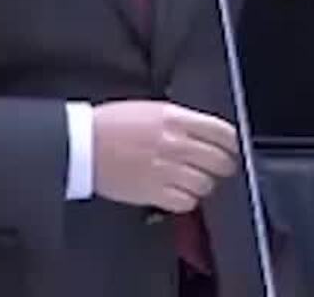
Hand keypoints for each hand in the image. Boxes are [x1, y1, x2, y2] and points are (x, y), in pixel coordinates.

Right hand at [91, 101, 238, 213]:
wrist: (82, 144)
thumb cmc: (111, 124)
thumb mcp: (151, 109)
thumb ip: (181, 120)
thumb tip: (206, 133)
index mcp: (175, 118)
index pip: (223, 133)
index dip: (231, 144)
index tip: (230, 148)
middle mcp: (175, 144)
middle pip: (220, 161)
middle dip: (221, 166)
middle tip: (214, 167)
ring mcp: (166, 169)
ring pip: (206, 184)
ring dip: (202, 184)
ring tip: (190, 180)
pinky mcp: (154, 192)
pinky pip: (186, 202)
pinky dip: (185, 200)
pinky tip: (176, 192)